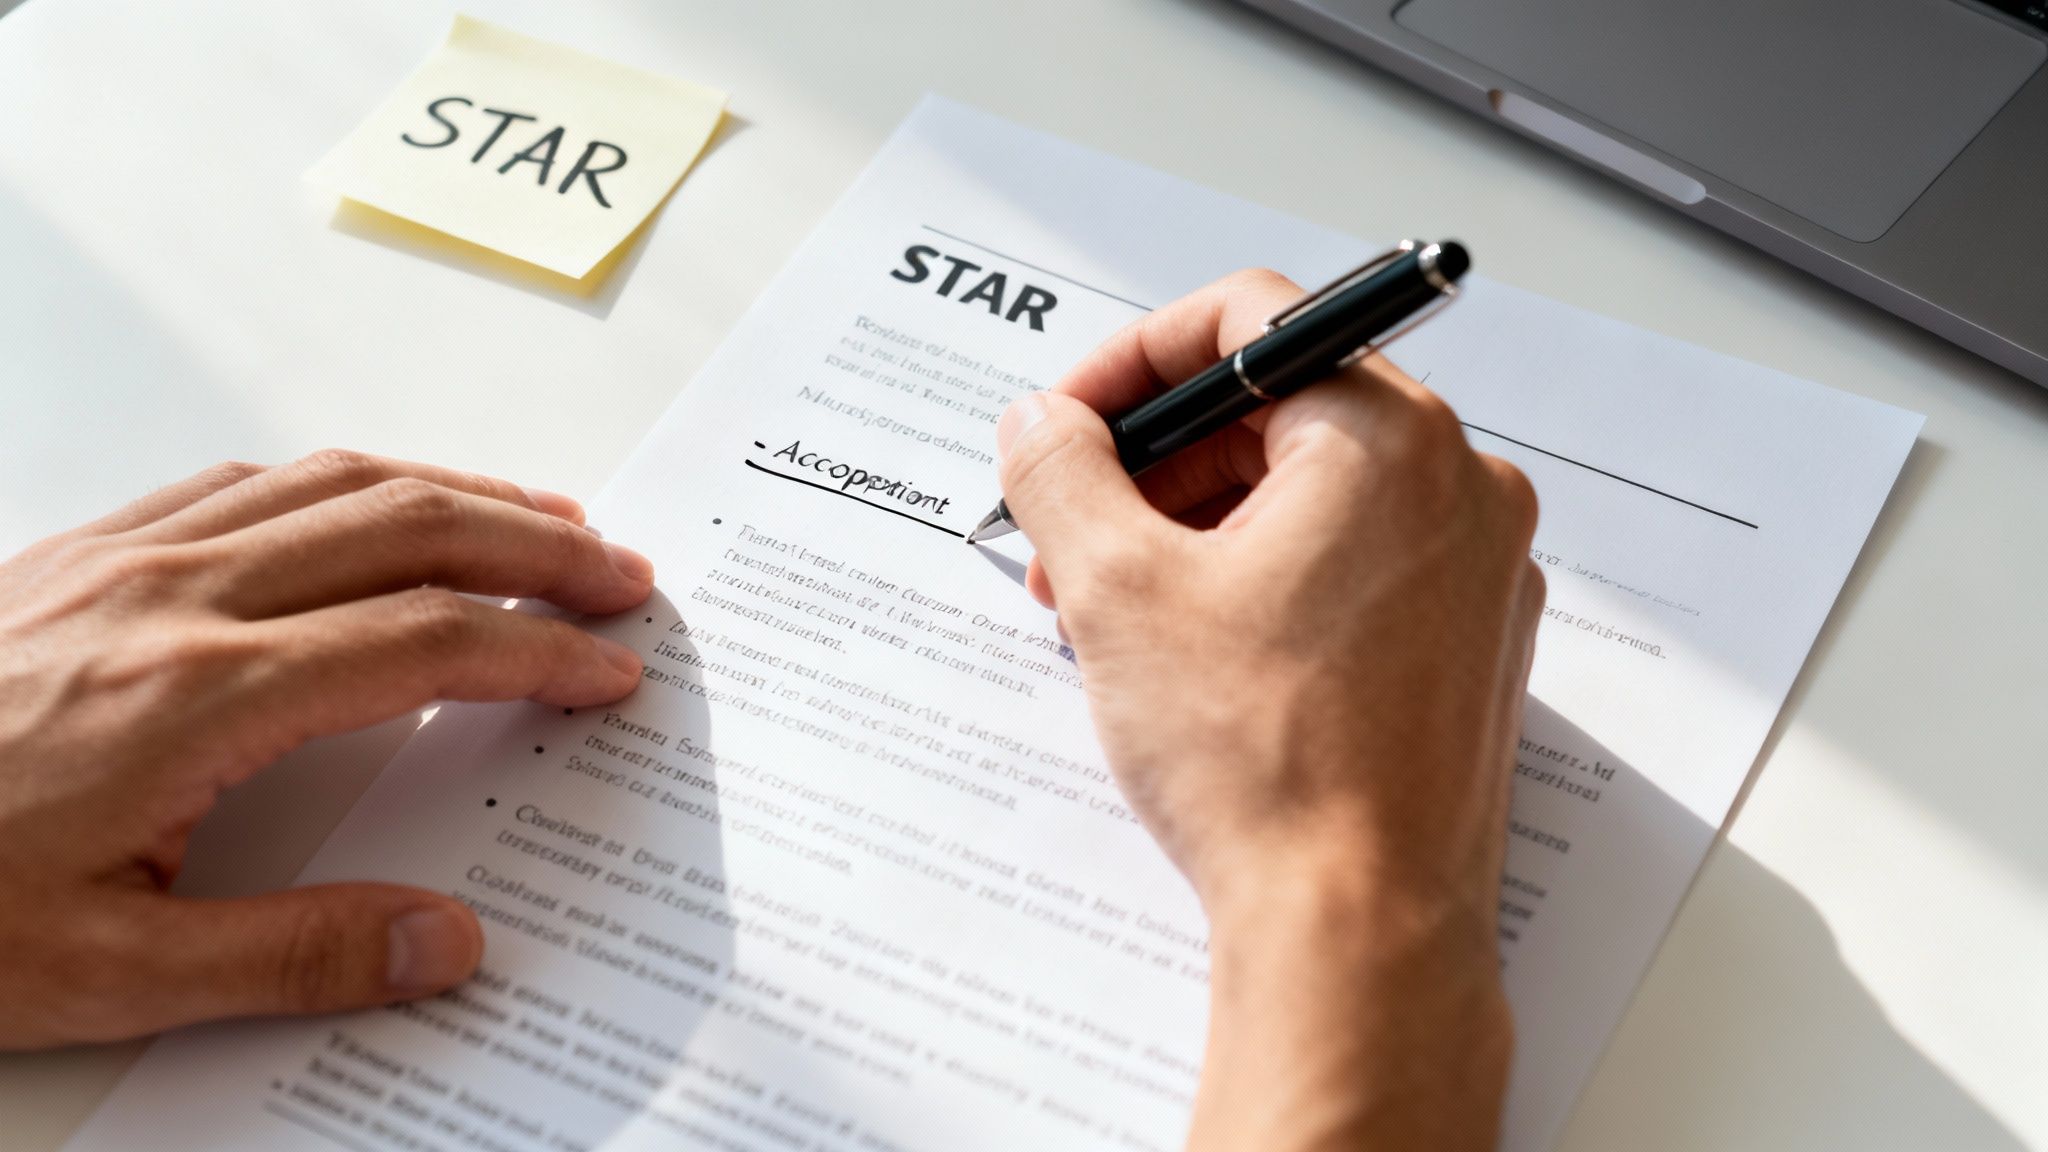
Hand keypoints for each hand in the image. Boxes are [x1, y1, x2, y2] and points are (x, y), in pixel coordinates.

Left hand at [0, 451, 650, 1048]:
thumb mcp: (108, 976)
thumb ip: (299, 955)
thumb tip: (452, 944)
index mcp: (195, 700)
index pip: (421, 643)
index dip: (536, 651)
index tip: (610, 670)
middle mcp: (171, 600)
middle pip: (401, 526)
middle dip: (532, 543)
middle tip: (618, 573)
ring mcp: (119, 560)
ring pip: (328, 481)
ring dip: (453, 490)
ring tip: (537, 519)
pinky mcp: (76, 552)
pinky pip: (241, 481)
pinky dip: (343, 480)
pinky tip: (371, 502)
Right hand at [997, 271, 1543, 1151]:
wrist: (1357, 925)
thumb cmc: (1263, 761)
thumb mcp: (1115, 589)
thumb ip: (1062, 470)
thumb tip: (1043, 424)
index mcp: (1390, 439)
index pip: (1252, 318)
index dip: (1133, 360)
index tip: (1069, 424)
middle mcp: (1457, 487)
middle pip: (1278, 410)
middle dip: (1155, 465)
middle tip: (1069, 533)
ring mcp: (1476, 570)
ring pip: (1311, 495)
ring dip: (1197, 527)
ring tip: (1108, 609)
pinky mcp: (1468, 645)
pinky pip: (1351, 566)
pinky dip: (1262, 580)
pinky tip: (1189, 652)